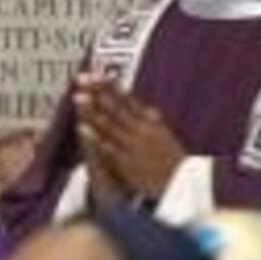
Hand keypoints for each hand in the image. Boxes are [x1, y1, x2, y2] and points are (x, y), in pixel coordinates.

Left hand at [75, 76, 186, 199]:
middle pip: (116, 107)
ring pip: (109, 124)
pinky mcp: (127, 162)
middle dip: (98, 91)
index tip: (98, 74)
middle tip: (81, 78)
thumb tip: (149, 109)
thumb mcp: (167, 137)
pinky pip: (108, 147)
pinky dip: (96, 137)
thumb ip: (154, 123)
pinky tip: (82, 128)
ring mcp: (133, 145)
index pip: (128, 100)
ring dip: (93, 109)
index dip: (112, 86)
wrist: (183, 184)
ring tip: (77, 96)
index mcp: (151, 123)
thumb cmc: (174, 163)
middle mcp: (141, 130)